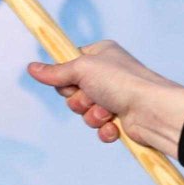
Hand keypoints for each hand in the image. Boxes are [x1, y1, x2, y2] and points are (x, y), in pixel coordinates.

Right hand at [25, 37, 183, 159]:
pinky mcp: (120, 119)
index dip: (66, 76)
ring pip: (84, 112)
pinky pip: (99, 127)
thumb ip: (56, 72)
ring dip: (93, 115)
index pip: (69, 64)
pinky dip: (104, 130)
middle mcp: (107, 74)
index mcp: (101, 54)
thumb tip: (31, 68)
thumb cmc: (121, 82)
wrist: (152, 111)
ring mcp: (114, 97)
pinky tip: (114, 126)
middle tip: (93, 96)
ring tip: (108, 112)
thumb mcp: (82, 69)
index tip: (72, 80)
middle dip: (80, 99)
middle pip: (73, 91)